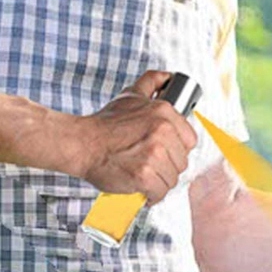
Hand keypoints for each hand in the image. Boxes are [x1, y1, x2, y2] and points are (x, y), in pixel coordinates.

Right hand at [67, 70, 197, 201]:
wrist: (81, 143)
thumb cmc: (105, 123)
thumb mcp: (131, 96)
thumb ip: (152, 83)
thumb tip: (168, 76)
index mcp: (164, 113)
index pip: (189, 140)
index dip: (176, 149)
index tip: (162, 151)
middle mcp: (162, 131)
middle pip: (181, 161)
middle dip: (166, 166)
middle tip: (147, 163)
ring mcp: (154, 154)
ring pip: (172, 178)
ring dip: (158, 181)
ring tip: (142, 174)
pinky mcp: (144, 175)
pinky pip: (160, 192)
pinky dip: (151, 195)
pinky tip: (141, 188)